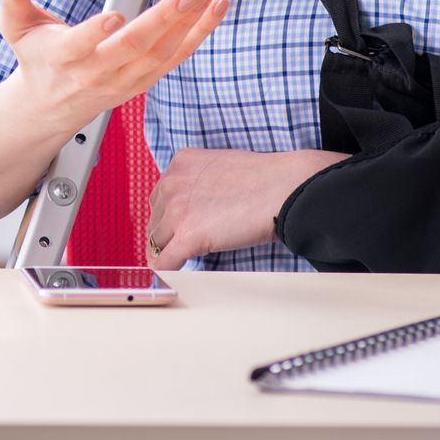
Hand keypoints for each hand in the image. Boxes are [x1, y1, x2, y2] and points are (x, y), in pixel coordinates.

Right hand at [0, 0, 229, 136]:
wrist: (51, 106)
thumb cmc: (37, 59)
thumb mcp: (17, 28)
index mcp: (64, 58)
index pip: (81, 46)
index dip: (96, 33)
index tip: (115, 15)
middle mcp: (97, 73)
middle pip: (132, 49)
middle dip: (162, 21)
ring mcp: (124, 80)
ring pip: (161, 55)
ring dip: (188, 26)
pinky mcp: (144, 80)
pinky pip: (175, 58)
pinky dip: (199, 35)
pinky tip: (215, 11)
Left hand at [145, 148, 346, 267]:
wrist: (284, 188)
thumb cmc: (264, 180)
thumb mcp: (220, 166)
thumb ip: (201, 182)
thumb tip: (197, 205)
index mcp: (181, 163)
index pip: (160, 196)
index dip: (167, 215)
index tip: (173, 228)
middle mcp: (173, 183)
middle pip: (155, 219)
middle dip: (166, 234)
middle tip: (178, 247)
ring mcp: (178, 210)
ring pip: (157, 242)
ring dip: (167, 253)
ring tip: (180, 262)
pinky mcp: (188, 236)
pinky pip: (164, 261)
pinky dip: (165, 271)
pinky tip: (171, 276)